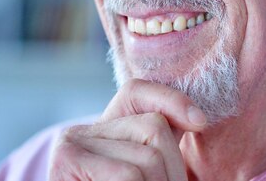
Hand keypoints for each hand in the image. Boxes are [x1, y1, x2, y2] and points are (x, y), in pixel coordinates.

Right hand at [48, 79, 207, 180]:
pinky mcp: (65, 161)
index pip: (137, 93)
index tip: (201, 122)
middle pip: (154, 129)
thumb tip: (199, 118)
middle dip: (174, 173)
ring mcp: (70, 145)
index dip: (171, 99)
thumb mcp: (148, 178)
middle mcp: (83, 131)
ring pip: (146, 159)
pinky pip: (127, 175)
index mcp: (104, 133)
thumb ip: (163, 153)